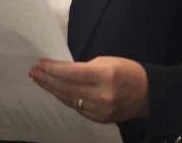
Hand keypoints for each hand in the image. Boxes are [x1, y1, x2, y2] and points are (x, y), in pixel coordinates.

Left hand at [29, 56, 148, 122]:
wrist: (148, 93)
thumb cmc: (127, 71)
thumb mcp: (106, 62)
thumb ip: (84, 68)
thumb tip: (61, 71)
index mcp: (104, 75)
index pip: (71, 73)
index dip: (53, 69)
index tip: (40, 63)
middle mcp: (101, 95)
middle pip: (66, 88)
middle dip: (47, 79)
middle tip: (33, 72)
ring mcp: (100, 110)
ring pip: (69, 99)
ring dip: (52, 89)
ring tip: (40, 80)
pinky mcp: (100, 119)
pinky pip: (77, 108)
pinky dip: (65, 98)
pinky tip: (55, 91)